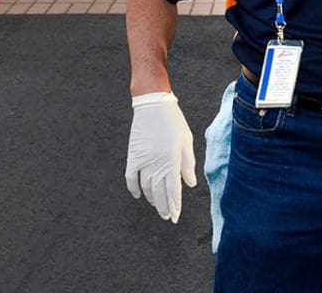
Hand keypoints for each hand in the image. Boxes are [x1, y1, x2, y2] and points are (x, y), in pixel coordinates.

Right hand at [125, 91, 196, 223]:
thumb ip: (188, 164)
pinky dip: (133, 189)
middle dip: (164, 206)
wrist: (153, 105)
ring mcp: (143, 161)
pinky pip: (130, 178)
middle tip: (167, 215)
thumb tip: (190, 184)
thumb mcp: (186, 140)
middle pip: (159, 192)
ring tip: (157, 206)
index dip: (174, 204)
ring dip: (151, 199)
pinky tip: (138, 195)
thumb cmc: (174, 122)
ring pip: (146, 187)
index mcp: (172, 160)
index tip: (175, 216)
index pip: (173, 189)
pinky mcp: (133, 157)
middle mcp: (157, 164)